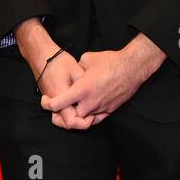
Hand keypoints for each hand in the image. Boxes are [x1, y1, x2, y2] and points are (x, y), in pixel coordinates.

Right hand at [33, 50, 91, 128]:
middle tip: (90, 116)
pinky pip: (59, 111)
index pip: (71, 122)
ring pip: (61, 119)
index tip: (92, 115)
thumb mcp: (77, 71)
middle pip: (65, 124)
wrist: (41, 56)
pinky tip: (77, 104)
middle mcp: (54, 102)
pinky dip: (68, 112)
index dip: (84, 122)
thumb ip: (85, 85)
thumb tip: (96, 94)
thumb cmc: (58, 62)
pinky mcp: (51, 98)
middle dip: (78, 123)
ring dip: (72, 118)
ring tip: (84, 111)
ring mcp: (51, 101)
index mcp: (61, 98)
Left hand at [43, 35, 164, 126]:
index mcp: (81, 90)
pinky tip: (86, 108)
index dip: (48, 104)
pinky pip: (96, 119)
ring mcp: (100, 108)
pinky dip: (89, 116)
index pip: (57, 104)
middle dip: (62, 114)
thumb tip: (71, 73)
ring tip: (73, 106)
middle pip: (69, 117)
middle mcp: (90, 102)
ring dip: (76, 115)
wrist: (132, 67)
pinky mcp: (109, 110)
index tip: (46, 100)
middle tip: (59, 107)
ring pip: (83, 120)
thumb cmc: (110, 61)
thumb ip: (75, 70)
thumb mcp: (86, 59)